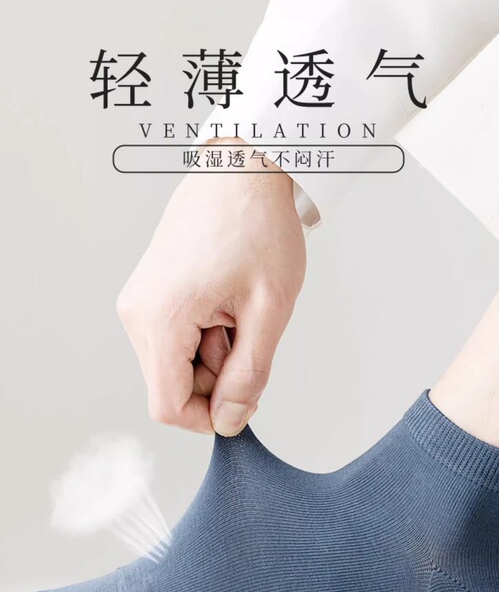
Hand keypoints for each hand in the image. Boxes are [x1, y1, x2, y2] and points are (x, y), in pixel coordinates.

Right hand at [117, 139, 305, 435]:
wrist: (242, 171)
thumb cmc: (258, 228)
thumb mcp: (269, 310)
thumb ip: (249, 375)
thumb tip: (229, 420)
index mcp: (162, 318)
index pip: (167, 407)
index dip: (207, 417)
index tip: (244, 400)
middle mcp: (137, 313)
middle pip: (170, 387)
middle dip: (216, 378)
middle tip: (248, 334)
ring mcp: (138, 302)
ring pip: (173, 365)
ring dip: (212, 355)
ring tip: (237, 311)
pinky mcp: (146, 294)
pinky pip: (172, 340)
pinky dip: (203, 336)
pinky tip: (224, 303)